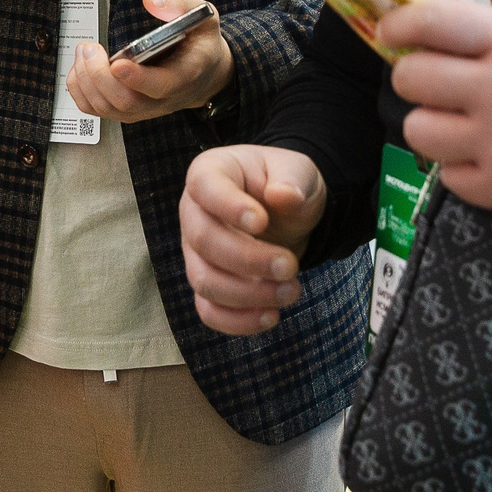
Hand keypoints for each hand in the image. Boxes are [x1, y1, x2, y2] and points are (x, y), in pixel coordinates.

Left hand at [65, 0, 231, 124]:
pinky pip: (97, 110)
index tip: (118, 63)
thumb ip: (180, 6)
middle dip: (99, 75)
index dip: (136, 78)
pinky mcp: (128, 110)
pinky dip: (81, 90)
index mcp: (185, 74)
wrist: (204, 76)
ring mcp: (144, 108)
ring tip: (84, 52)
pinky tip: (82, 68)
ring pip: (108, 108)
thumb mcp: (204, 18)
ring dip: (86, 81)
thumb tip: (150, 1)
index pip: (160, 85)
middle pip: (126, 101)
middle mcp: (163, 98)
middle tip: (89, 48)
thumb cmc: (200, 46)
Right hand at [179, 146, 326, 334]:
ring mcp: (195, 252)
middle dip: (248, 260)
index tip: (262, 221)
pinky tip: (271, 316)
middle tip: (290, 266)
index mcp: (211, 173)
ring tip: (292, 291)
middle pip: (203, 241)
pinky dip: (238, 321)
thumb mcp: (297, 171)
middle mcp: (194, 212)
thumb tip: (284, 195)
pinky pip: (209, 311)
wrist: (286, 214)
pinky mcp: (207, 284)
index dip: (228, 206)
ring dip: (248, 295)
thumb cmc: (285, 184)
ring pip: (204, 281)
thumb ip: (292, 179)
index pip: (205, 187)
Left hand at [380, 0, 491, 224]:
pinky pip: (447, 176)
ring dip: (434, 125)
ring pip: (417, 131)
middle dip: (416, 77)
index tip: (392, 30)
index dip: (397, 23)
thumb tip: (432, 26)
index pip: (428, 22)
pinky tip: (491, 157)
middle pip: (411, 79)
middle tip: (437, 84)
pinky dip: (462, 167)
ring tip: (464, 125)